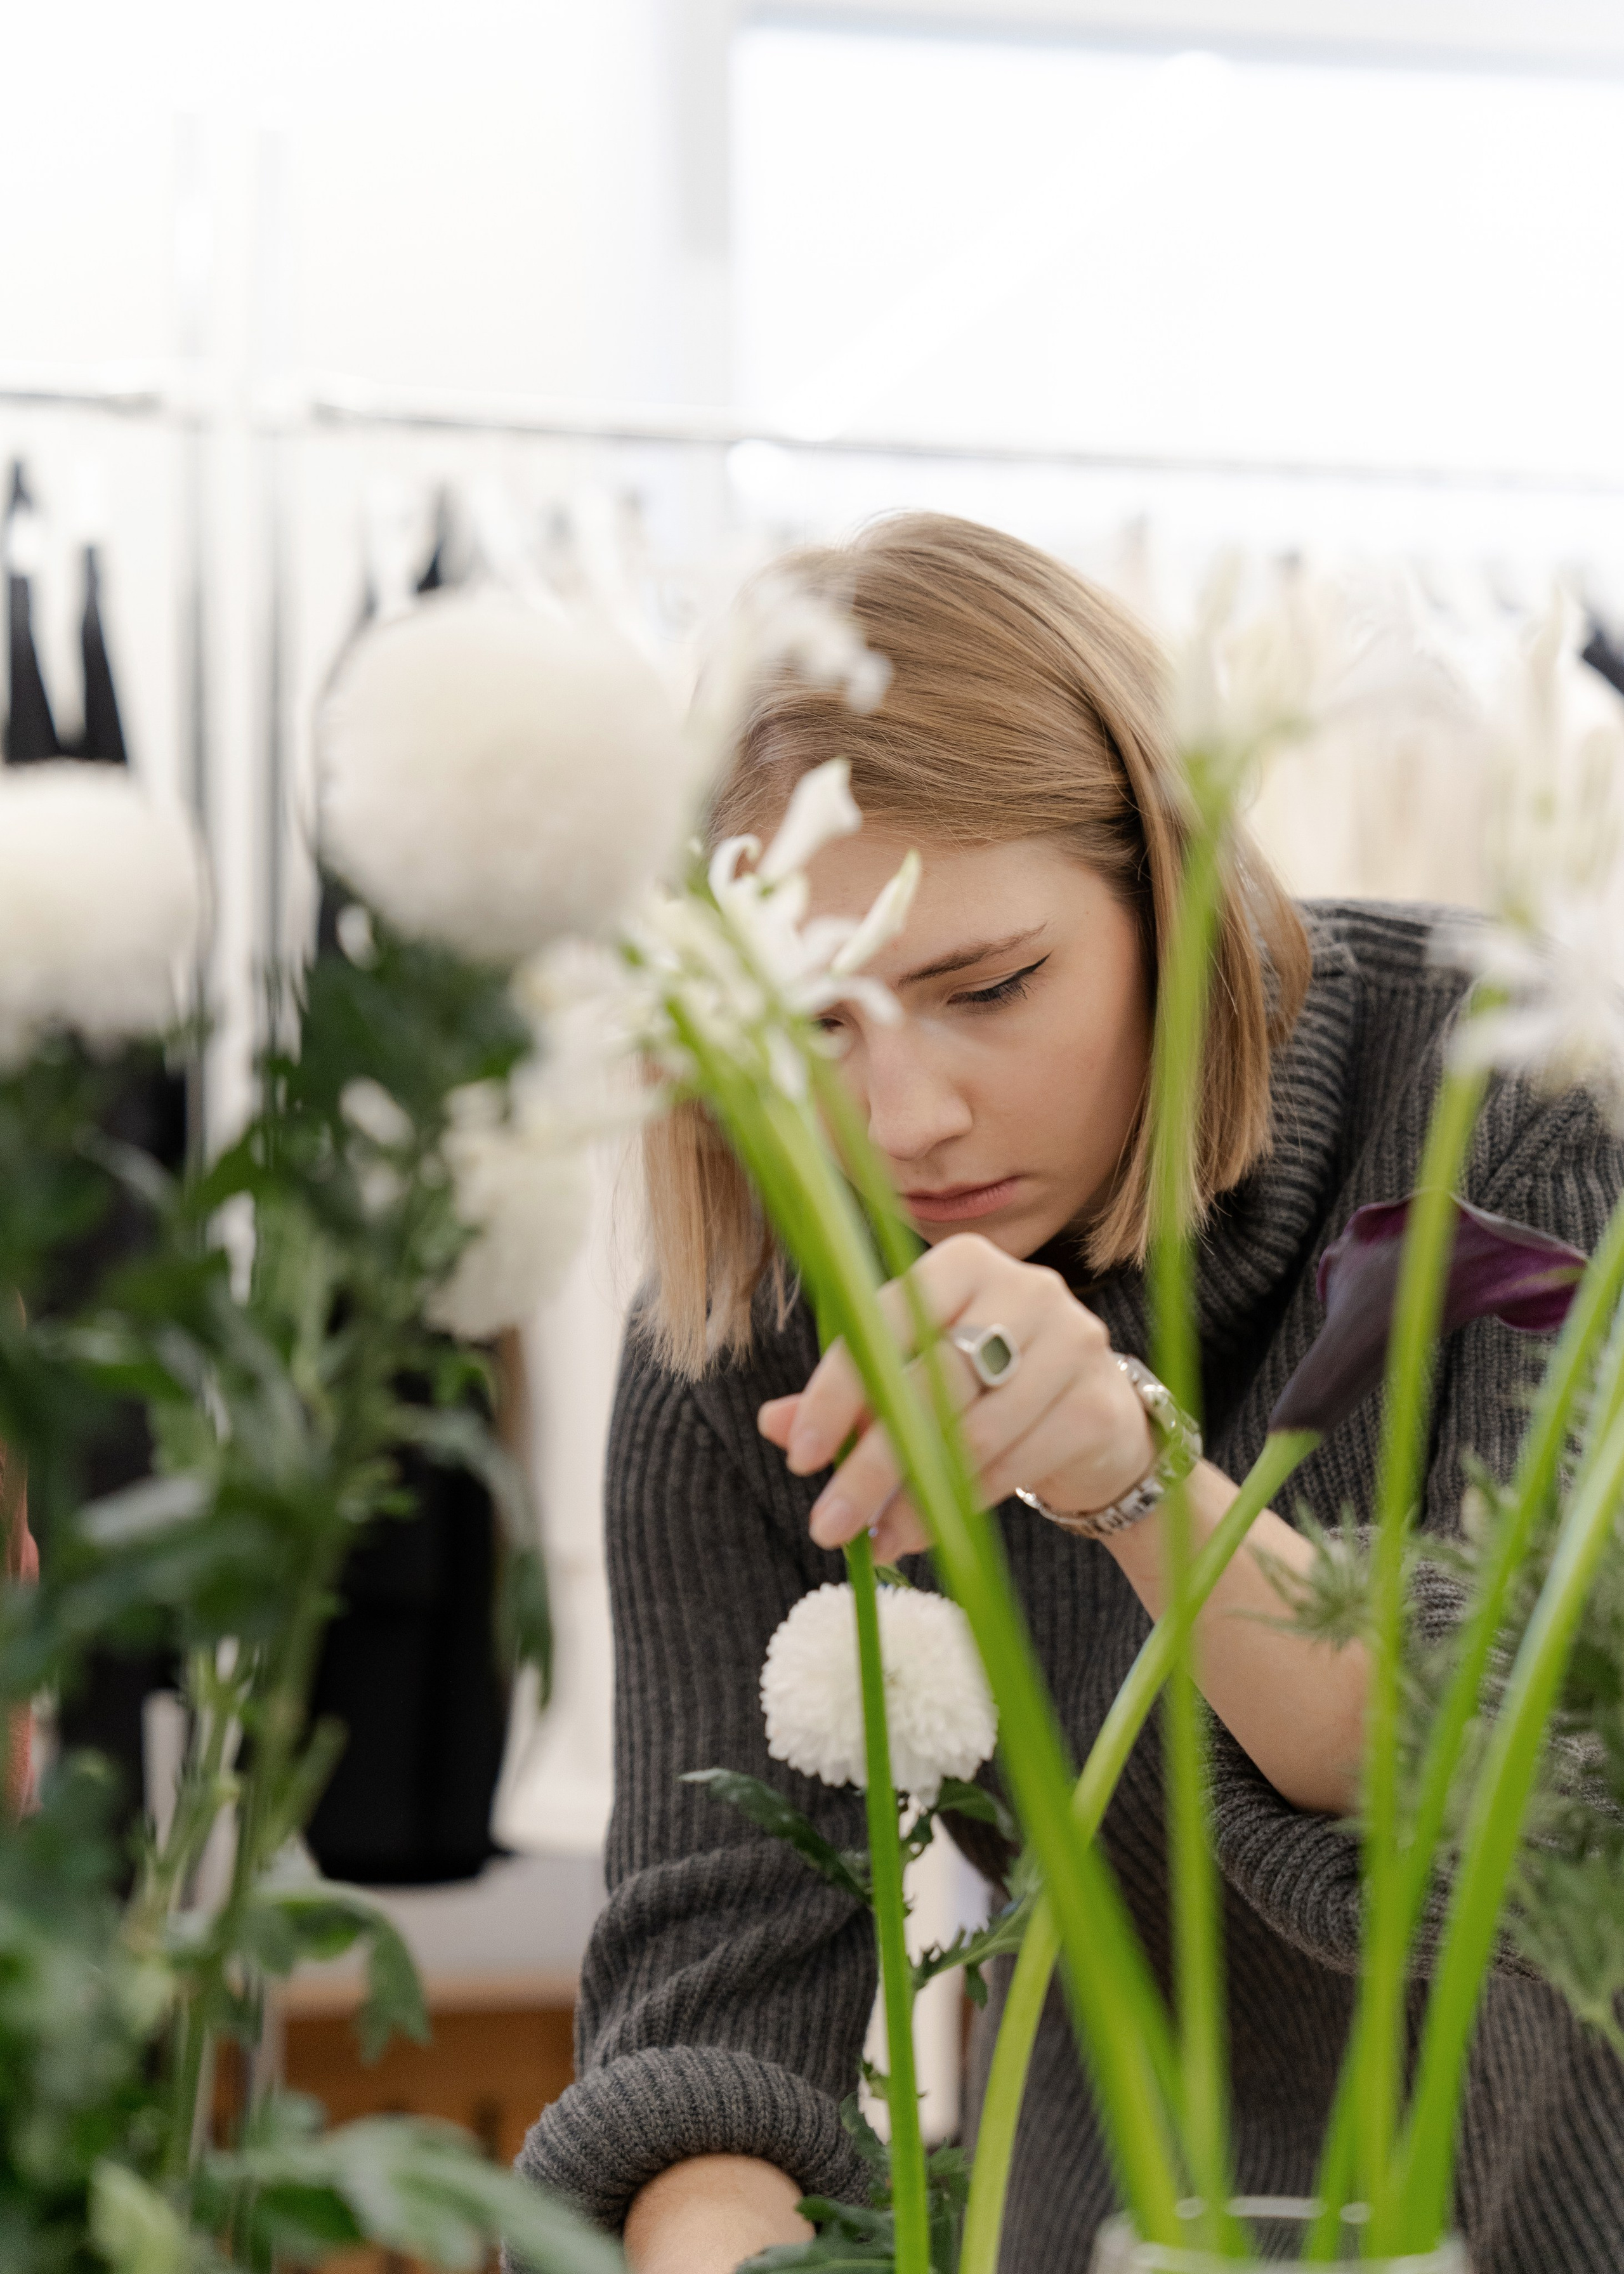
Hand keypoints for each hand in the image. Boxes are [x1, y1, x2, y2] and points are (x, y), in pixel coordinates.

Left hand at [757, 1232, 1155, 1560]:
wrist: (1093, 1417)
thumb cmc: (984, 1388)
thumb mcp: (913, 1378)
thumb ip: (851, 1395)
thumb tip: (775, 1422)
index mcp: (963, 1264)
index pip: (885, 1323)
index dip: (837, 1392)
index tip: (799, 1457)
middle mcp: (1024, 1287)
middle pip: (932, 1382)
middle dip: (872, 1463)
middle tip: (828, 1525)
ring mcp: (1072, 1341)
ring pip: (975, 1430)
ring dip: (916, 1498)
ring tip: (876, 1539)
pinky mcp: (1098, 1403)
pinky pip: (1015, 1463)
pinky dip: (963, 1505)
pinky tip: (927, 1534)